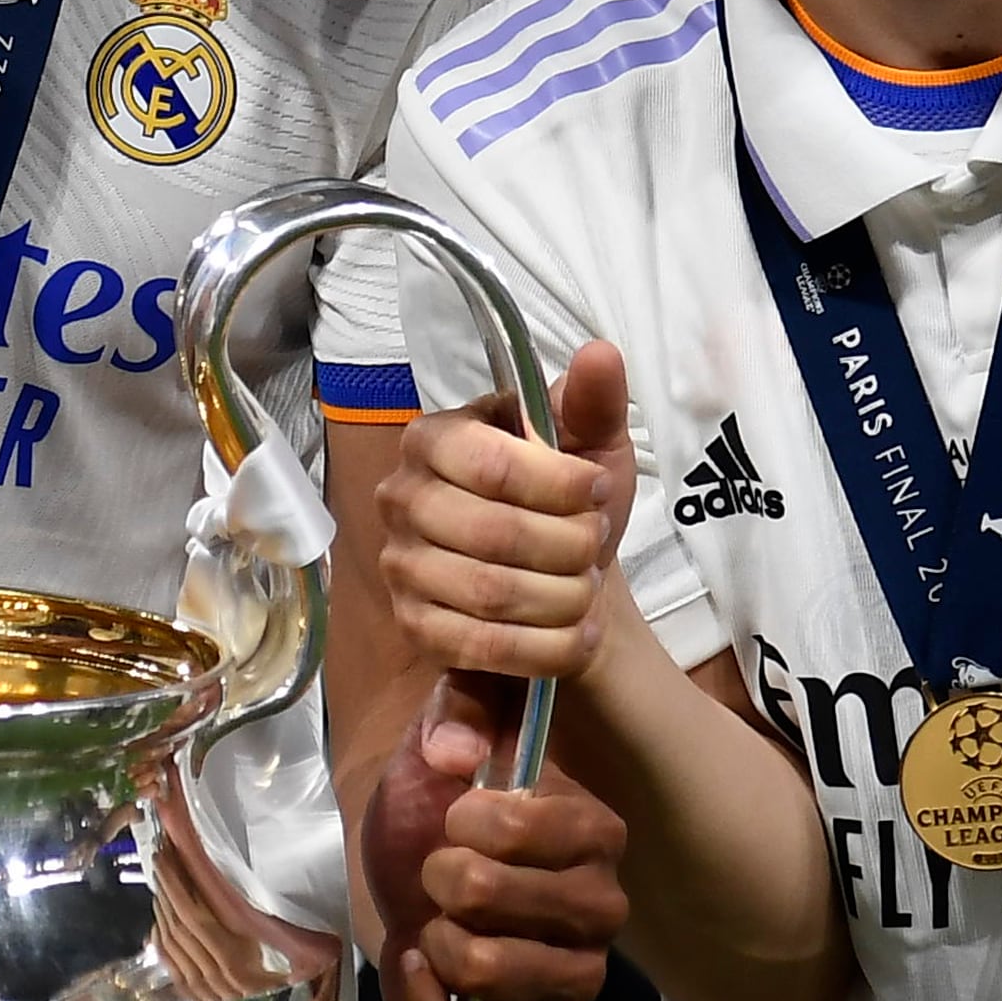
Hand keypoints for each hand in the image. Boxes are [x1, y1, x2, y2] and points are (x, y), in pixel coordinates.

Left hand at [356, 673, 625, 1000]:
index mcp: (597, 830)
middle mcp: (605, 906)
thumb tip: (454, 754)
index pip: (522, 828)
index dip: (464, 822)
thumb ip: (457, 708)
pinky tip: (418, 970)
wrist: (412, 856)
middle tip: (440, 874)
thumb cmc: (438, 798)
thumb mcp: (444, 730)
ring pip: (484, 970)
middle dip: (436, 879)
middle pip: (487, 897)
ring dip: (433, 943)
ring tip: (433, 923)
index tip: (456, 818)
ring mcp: (581, 975)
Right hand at [374, 339, 633, 699]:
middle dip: (569, 547)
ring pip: (491, 593)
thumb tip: (600, 353)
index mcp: (434, 438)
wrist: (560, 581)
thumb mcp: (593, 446)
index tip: (599, 492)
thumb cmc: (569, 504)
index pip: (490, 463)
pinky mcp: (415, 627)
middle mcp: (401, 498)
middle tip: (595, 547)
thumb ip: (593, 402)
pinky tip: (576, 635)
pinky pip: (481, 646)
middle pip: (494, 532)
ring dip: (563, 599)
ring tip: (587, 590)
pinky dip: (546, 647)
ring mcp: (402, 566)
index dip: (560, 485)